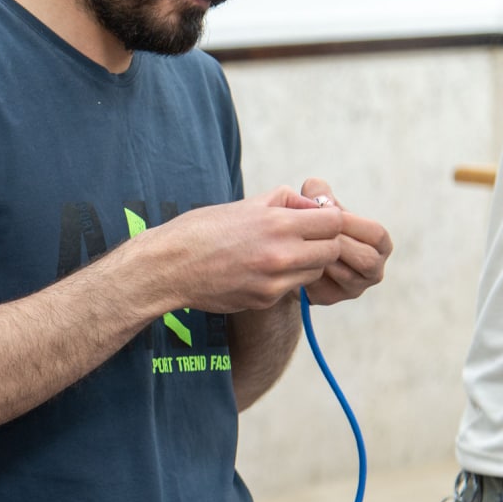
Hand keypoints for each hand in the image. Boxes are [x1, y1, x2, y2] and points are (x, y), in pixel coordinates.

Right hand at [151, 186, 344, 312]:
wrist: (168, 267)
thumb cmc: (202, 230)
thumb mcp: (244, 204)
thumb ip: (284, 201)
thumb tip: (313, 204)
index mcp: (277, 224)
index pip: (334, 222)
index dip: (327, 219)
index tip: (314, 220)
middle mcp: (281, 255)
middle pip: (332, 250)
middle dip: (322, 243)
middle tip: (303, 240)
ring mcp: (273, 282)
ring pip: (314, 272)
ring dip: (306, 263)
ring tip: (280, 255)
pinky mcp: (264, 300)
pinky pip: (290, 288)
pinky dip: (282, 279)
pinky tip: (257, 271)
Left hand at [297, 178, 391, 304]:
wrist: (287, 256)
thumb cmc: (313, 227)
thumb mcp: (318, 208)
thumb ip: (319, 195)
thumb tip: (314, 187)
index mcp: (378, 242)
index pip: (376, 234)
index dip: (353, 224)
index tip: (327, 215)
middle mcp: (373, 268)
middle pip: (366, 259)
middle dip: (339, 244)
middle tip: (312, 234)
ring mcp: (354, 286)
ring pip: (347, 275)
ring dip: (325, 259)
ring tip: (303, 246)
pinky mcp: (332, 298)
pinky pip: (326, 288)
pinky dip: (312, 274)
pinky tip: (296, 262)